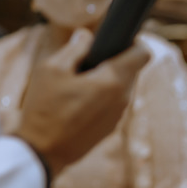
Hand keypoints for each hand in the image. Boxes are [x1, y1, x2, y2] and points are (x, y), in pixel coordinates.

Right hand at [14, 28, 150, 179]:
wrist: (42, 151)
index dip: (134, 42)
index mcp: (113, 80)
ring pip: (122, 86)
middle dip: (114, 60)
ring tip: (79, 80)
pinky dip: (103, 96)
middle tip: (87, 60)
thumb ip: (74, 48)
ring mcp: (118, 115)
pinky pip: (114, 103)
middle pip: (132, 69)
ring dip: (107, 79)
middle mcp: (123, 98)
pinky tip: (78, 99)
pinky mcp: (111, 127)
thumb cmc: (45, 108)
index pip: (144, 53)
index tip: (115, 40)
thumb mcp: (51, 69)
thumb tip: (87, 35)